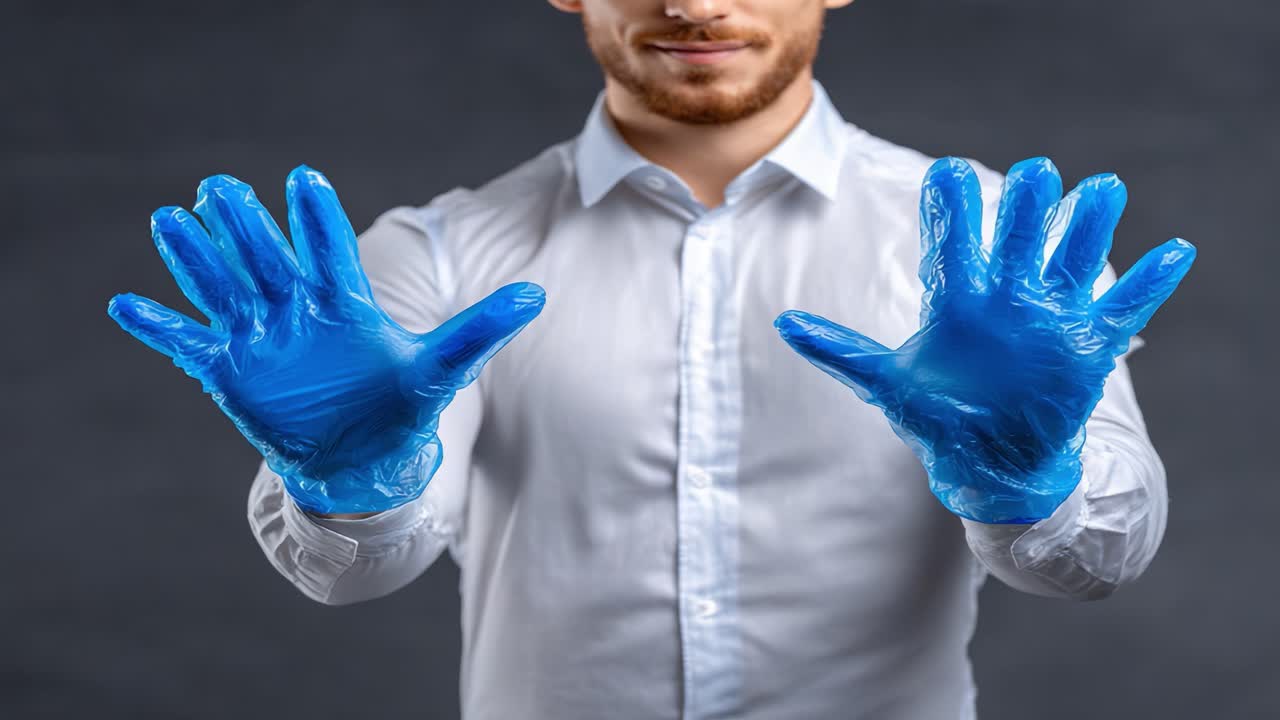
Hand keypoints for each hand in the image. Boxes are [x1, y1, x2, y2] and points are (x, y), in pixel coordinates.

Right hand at [107, 166, 544, 513]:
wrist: (361, 459)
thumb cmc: (399, 408)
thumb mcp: (439, 369)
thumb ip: (479, 331)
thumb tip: (536, 297)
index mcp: (343, 306)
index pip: (328, 254)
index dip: (316, 220)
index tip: (305, 179)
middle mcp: (296, 313)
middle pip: (267, 260)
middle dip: (246, 226)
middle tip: (222, 187)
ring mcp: (261, 340)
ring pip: (224, 289)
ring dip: (198, 258)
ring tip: (171, 219)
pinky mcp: (232, 373)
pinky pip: (189, 345)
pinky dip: (160, 328)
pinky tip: (126, 304)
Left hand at [774, 157, 1194, 523]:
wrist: (988, 463)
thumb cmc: (939, 417)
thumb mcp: (888, 384)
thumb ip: (841, 351)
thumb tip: (783, 323)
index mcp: (960, 302)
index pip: (955, 246)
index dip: (951, 211)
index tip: (946, 170)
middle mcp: (1008, 300)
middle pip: (1020, 242)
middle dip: (1028, 209)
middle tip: (1035, 171)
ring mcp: (1050, 320)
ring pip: (1074, 262)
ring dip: (1090, 228)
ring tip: (1103, 187)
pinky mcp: (1085, 349)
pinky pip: (1124, 311)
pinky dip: (1149, 284)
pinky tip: (1174, 251)